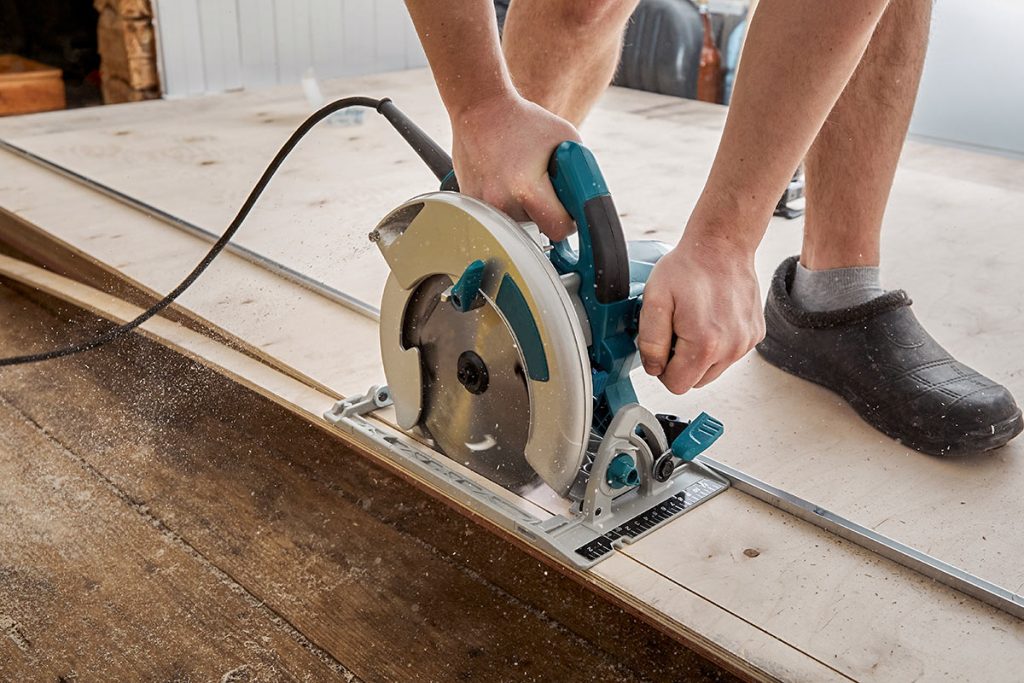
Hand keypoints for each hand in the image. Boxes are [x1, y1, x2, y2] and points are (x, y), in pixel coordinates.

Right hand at [450, 91, 579, 240]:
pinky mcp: (469, 203)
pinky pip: (497, 216)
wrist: (480, 109)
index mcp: (526, 189)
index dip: (568, 221)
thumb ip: (582, 173)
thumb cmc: (526, 121)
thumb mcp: (567, 139)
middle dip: (545, 214)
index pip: (558, 230)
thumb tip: (588, 204)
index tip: (567, 211)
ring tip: (519, 179)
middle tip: (542, 187)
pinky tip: (503, 180)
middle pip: (537, 229)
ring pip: (516, 225)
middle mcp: (501, 202)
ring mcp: (481, 205)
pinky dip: (505, 204)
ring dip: (524, 210)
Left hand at [637, 231, 764, 392]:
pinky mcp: (755, 334)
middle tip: (677, 329)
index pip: (677, 384)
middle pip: (696, 381)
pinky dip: (718, 343)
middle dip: (681, 362)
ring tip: (693, 322)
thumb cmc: (688, 268)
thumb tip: (654, 368)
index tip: (664, 344)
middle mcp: (732, 348)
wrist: (722, 245)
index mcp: (706, 345)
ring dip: (700, 355)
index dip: (663, 368)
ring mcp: (746, 342)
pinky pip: (729, 354)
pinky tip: (710, 318)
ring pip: (713, 370)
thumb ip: (650, 342)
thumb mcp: (654, 301)